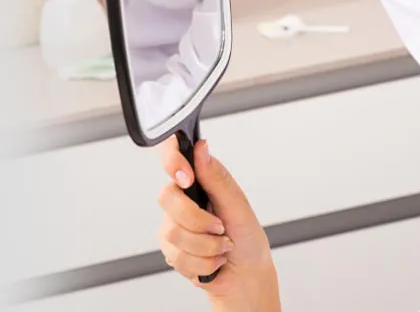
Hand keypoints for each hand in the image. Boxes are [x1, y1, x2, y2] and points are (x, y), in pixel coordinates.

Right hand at [157, 139, 279, 310]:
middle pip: (167, 198)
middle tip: (221, 227)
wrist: (246, 276)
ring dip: (207, 246)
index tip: (187, 177)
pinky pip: (177, 256)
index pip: (173, 159)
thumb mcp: (238, 206)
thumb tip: (201, 148)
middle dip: (199, 220)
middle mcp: (182, 202)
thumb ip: (217, 179)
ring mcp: (173, 226)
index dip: (172, 161)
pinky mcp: (170, 250)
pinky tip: (214, 261)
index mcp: (200, 184)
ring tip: (223, 247)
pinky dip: (203, 262)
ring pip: (173, 233)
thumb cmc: (247, 239)